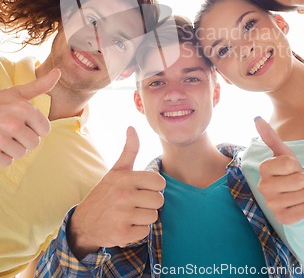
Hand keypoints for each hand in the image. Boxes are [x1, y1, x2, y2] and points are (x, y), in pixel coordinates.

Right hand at [0, 68, 60, 165]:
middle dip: (24, 138)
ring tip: (3, 136)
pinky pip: (7, 162)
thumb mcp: (17, 93)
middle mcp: (13, 123)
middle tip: (10, 129)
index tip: (23, 121)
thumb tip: (58, 71)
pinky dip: (2, 157)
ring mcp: (0, 138)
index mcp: (23, 108)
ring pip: (21, 154)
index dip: (35, 127)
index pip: (45, 130)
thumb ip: (40, 86)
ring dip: (13, 148)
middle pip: (34, 143)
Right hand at [68, 126, 165, 259]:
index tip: (143, 188)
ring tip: (130, 213)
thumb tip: (132, 127)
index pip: (159, 182)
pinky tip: (126, 225)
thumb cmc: (106, 193)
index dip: (154, 187)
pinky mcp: (122, 234)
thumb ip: (129, 149)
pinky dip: (137, 231)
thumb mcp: (117, 170)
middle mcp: (123, 195)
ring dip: (144, 217)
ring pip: (153, 216)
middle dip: (150, 203)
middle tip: (136, 202)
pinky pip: (145, 232)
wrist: (84, 223)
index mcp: (125, 178)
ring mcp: (122, 215)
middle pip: (159, 200)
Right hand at [255, 117, 303, 224]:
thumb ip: (270, 137)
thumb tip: (256, 118)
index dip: (296, 165)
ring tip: (296, 192)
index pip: (291, 164)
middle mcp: (263, 187)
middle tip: (294, 182)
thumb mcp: (282, 153)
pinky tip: (297, 205)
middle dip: (303, 180)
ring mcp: (271, 204)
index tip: (290, 168)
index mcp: (263, 168)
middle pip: (300, 180)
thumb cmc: (286, 173)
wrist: (290, 198)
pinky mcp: (281, 219)